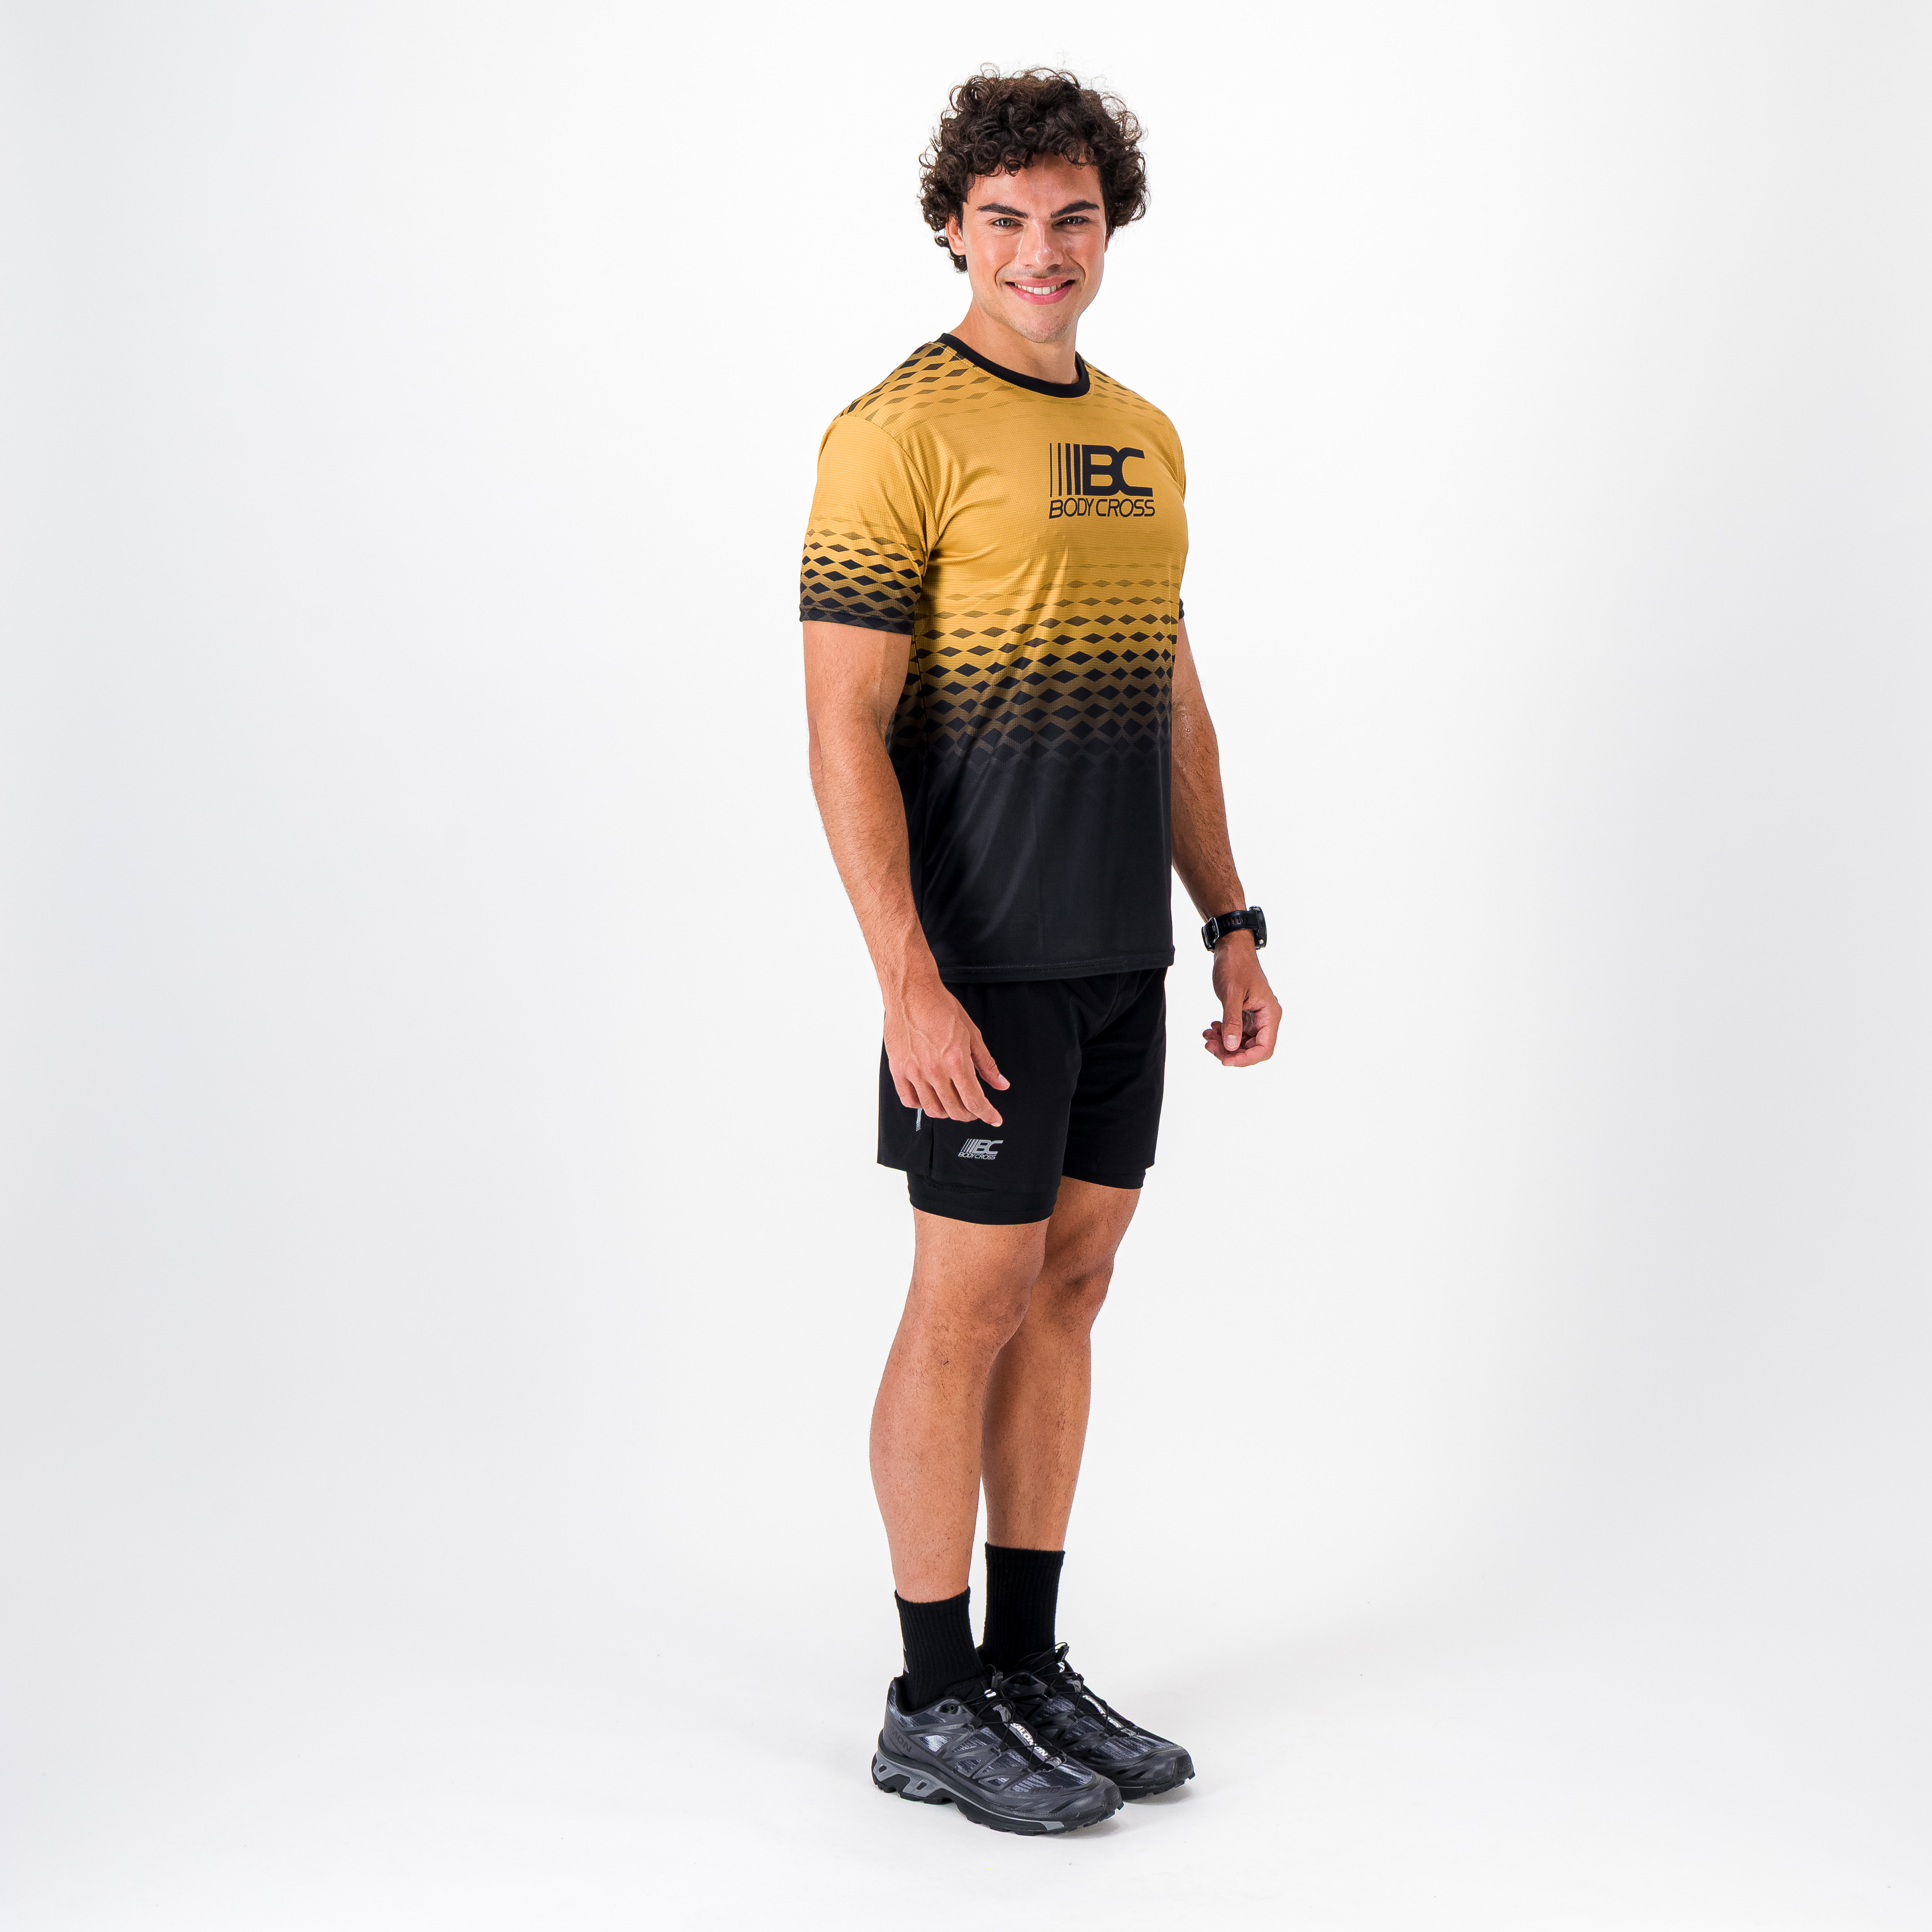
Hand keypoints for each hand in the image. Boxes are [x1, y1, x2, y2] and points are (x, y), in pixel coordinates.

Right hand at [885, 976, 1009, 1122]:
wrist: (911, 992)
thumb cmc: (940, 1007)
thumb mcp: (972, 1034)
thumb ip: (986, 1064)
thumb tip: (1000, 1084)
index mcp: (955, 1060)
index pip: (974, 1101)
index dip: (987, 1114)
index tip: (993, 1118)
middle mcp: (934, 1070)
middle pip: (954, 1110)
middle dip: (969, 1115)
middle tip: (974, 1110)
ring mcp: (914, 1071)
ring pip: (932, 1109)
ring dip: (946, 1112)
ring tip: (952, 1103)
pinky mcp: (898, 1069)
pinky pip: (909, 1100)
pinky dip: (921, 1104)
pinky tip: (929, 1097)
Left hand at [1201, 934, 1279, 1066]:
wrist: (1231, 949)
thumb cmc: (1235, 965)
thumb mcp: (1232, 993)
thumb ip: (1232, 1021)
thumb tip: (1231, 1047)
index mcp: (1269, 1014)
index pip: (1264, 1048)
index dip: (1246, 1059)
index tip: (1225, 1060)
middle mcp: (1266, 1018)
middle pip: (1252, 1049)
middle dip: (1231, 1052)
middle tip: (1209, 1045)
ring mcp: (1255, 1017)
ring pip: (1242, 1042)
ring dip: (1224, 1043)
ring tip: (1207, 1036)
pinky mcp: (1245, 1014)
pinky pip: (1236, 1032)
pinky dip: (1223, 1034)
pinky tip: (1211, 1028)